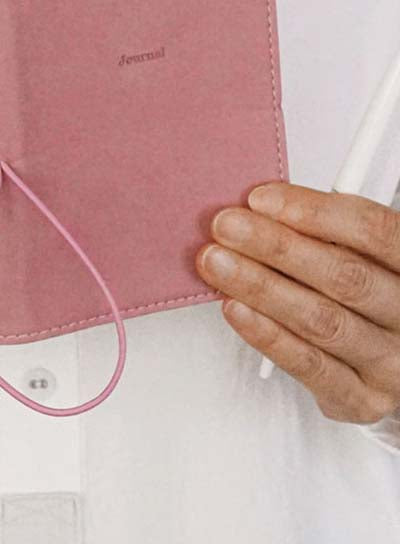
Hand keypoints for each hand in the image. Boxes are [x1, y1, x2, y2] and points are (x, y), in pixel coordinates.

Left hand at [195, 182, 399, 424]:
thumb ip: (323, 235)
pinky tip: (235, 309)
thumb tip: (257, 211)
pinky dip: (268, 335)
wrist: (389, 364)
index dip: (315, 212)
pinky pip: (311, 366)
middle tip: (226, 226)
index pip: (374, 231)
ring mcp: (392, 363)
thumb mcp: (358, 256)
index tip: (260, 199)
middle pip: (345, 276)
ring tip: (216, 263)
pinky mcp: (363, 400)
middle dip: (276, 246)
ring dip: (261, 287)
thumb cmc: (363, 295)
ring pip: (322, 320)